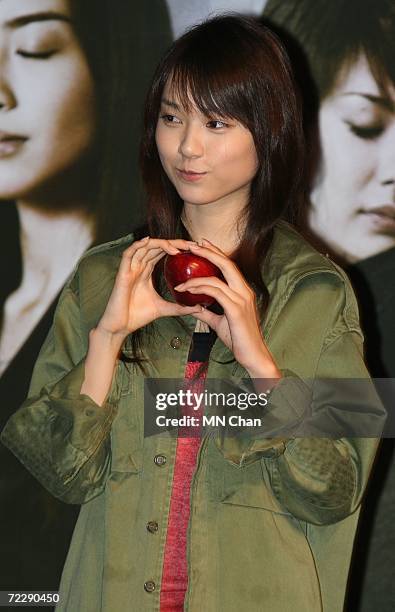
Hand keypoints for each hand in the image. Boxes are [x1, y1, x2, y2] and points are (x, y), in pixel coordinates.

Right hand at [97, 236, 202, 340]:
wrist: (120, 327)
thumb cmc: (138, 316)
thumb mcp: (164, 309)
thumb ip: (180, 308)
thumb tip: (200, 309)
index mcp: (146, 272)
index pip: (162, 253)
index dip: (177, 247)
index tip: (194, 249)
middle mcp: (138, 267)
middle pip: (156, 247)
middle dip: (174, 243)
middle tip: (192, 245)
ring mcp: (130, 269)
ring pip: (145, 247)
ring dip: (161, 244)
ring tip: (178, 247)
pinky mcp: (122, 273)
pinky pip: (128, 254)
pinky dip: (137, 245)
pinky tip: (149, 240)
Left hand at [174, 238, 280, 377]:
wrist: (253, 355)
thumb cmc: (239, 339)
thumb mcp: (219, 322)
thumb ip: (207, 312)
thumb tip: (193, 307)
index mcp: (243, 291)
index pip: (230, 266)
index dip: (216, 253)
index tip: (202, 244)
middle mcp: (245, 291)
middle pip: (227, 264)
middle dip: (209, 252)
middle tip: (193, 245)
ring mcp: (242, 299)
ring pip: (216, 279)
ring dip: (195, 278)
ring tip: (181, 281)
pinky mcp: (236, 309)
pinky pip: (214, 292)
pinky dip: (199, 289)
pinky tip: (186, 291)